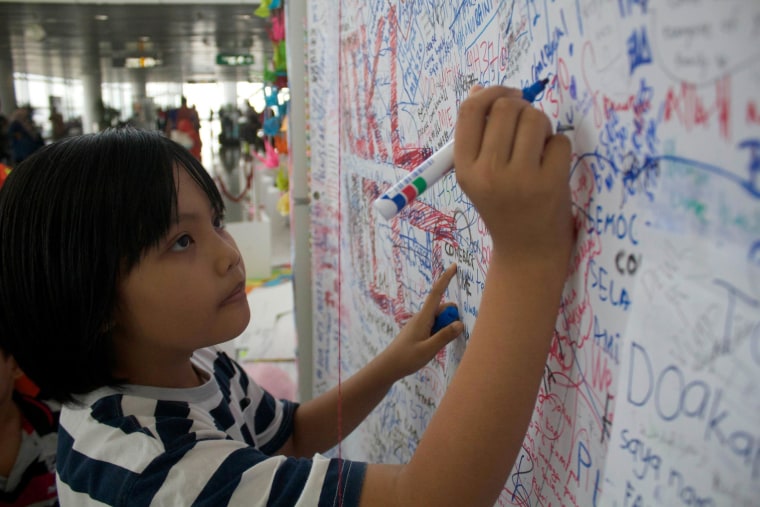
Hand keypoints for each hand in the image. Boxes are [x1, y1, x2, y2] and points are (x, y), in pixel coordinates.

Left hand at [380, 264, 462, 378]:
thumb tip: (460, 323)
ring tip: (437, 347)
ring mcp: (420, 324)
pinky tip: (434, 347)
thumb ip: (445, 336)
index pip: (437, 293)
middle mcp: (422, 317)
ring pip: (440, 319)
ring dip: (446, 328)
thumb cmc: (406, 358)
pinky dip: (440, 333)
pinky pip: (435, 327)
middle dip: (452, 317)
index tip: (454, 266)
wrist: (388, 367)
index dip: (446, 279)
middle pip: (443, 309)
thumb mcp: (428, 349)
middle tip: (449, 337)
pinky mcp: (419, 332)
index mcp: (423, 317)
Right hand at [454, 85, 572, 269]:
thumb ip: (478, 134)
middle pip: (506, 108)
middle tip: (527, 125)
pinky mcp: (550, 184)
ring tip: (538, 146)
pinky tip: (551, 166)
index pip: (470, 111)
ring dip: (541, 125)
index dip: (490, 92)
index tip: (507, 94)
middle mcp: (488, 173)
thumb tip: (481, 89)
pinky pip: (559, 141)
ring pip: (535, 119)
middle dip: (522, 108)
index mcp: (465, 169)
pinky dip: (558, 147)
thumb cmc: (502, 205)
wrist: (527, 251)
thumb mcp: (478, 175)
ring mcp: (520, 179)